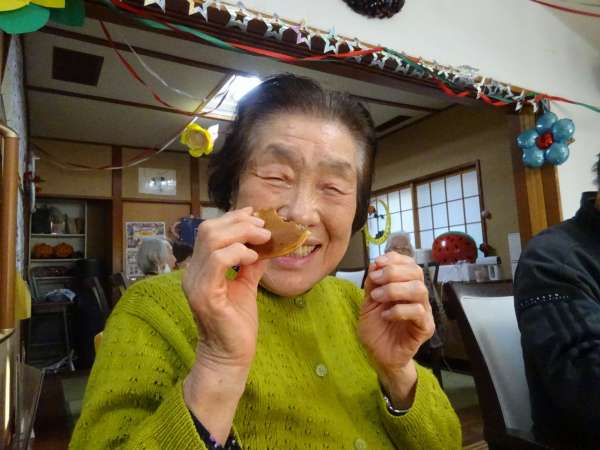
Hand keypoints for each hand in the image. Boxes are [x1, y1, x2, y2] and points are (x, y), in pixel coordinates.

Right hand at [182, 207, 270, 372]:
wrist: (230, 356)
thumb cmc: (236, 324)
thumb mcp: (247, 285)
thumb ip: (251, 263)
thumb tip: (266, 242)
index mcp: (200, 268)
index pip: (209, 230)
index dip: (233, 217)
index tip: (256, 215)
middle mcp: (192, 272)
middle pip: (208, 229)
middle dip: (239, 222)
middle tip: (264, 227)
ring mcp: (195, 282)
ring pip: (212, 240)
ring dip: (242, 234)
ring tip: (263, 238)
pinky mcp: (205, 294)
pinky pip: (218, 260)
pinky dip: (238, 253)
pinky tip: (252, 257)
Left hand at [358, 252, 434, 407]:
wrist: (379, 356)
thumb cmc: (376, 329)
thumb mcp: (368, 302)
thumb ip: (373, 284)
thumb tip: (376, 263)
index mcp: (406, 286)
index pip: (410, 264)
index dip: (395, 259)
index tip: (378, 263)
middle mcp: (418, 296)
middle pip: (416, 272)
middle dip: (393, 272)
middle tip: (375, 280)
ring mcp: (424, 311)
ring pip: (419, 289)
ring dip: (394, 289)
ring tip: (377, 298)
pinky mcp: (425, 328)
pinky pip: (418, 312)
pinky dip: (399, 310)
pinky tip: (385, 315)